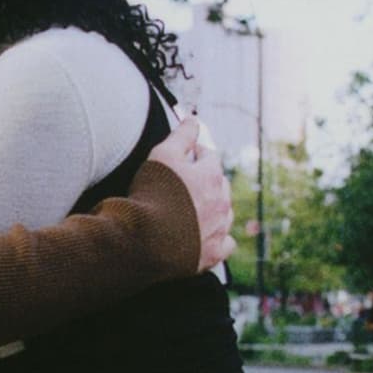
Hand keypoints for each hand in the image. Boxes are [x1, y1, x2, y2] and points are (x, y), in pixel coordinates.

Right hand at [158, 110, 233, 272]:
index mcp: (212, 176)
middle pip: (221, 185)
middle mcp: (222, 203)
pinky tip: (207, 235)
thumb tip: (193, 120)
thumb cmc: (152, 194)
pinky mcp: (215, 253)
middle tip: (189, 182)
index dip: (196, 153)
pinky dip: (218, 237)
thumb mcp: (162, 155)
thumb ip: (181, 136)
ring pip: (225, 213)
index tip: (186, 155)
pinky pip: (226, 242)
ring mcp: (220, 229)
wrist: (146, 241)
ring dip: (215, 208)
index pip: (210, 156)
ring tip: (195, 209)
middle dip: (208, 180)